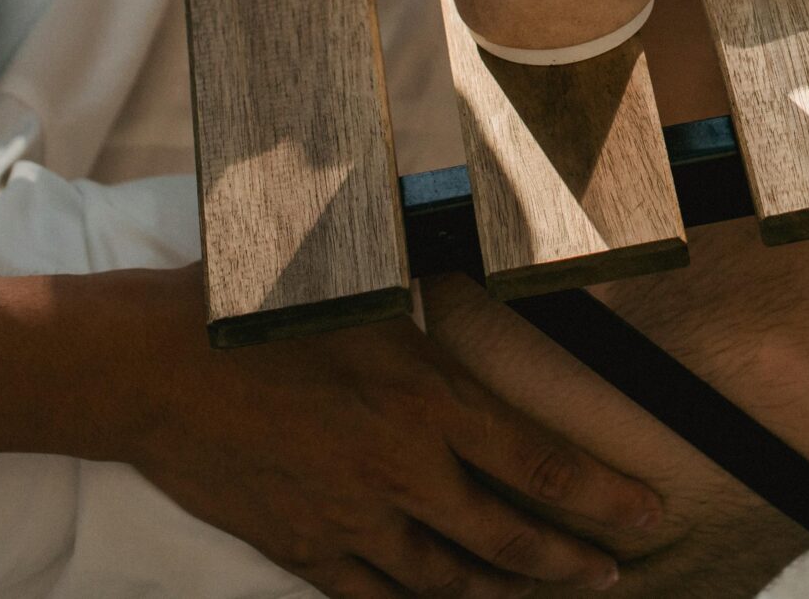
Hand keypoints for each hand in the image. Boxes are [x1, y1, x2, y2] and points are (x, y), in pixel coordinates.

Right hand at [98, 267, 659, 597]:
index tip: (651, 511)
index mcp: (428, 403)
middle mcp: (402, 471)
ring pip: (447, 578)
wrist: (157, 368)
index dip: (605, 496)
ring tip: (542, 595)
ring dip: (502, 591)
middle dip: (571, 560)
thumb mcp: (369, 283)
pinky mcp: (302, 547)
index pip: (542, 465)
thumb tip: (502, 245)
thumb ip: (441, 283)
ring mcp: (351, 519)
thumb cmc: (263, 309)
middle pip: (509, 537)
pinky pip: (374, 596)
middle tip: (613, 572)